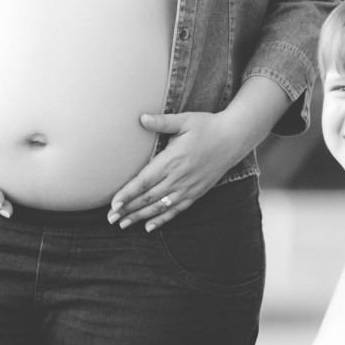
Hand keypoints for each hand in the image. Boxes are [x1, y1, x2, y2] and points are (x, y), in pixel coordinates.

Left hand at [109, 110, 238, 229]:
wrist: (234, 139)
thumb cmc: (207, 127)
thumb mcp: (185, 120)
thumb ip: (162, 122)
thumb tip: (141, 118)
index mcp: (172, 160)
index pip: (144, 181)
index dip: (127, 194)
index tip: (113, 204)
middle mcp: (178, 178)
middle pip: (148, 198)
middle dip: (127, 209)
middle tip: (110, 218)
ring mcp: (188, 188)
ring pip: (159, 207)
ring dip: (140, 217)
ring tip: (123, 224)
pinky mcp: (196, 193)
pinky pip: (176, 210)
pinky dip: (161, 220)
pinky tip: (148, 227)